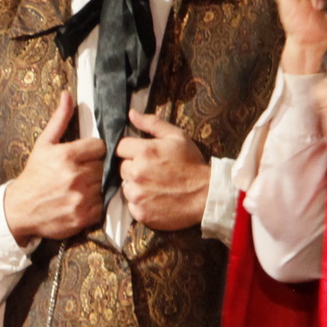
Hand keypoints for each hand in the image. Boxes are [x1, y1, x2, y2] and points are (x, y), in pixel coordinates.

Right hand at [2, 91, 106, 246]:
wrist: (20, 209)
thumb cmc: (34, 175)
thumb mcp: (44, 144)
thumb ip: (59, 119)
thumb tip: (68, 95)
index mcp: (66, 156)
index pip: (100, 147)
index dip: (93, 151)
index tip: (84, 156)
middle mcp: (75, 176)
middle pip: (103, 166)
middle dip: (94, 168)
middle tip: (80, 172)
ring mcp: (80, 198)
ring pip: (103, 185)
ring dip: (95, 186)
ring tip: (80, 187)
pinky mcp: (83, 217)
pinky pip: (101, 205)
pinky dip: (94, 204)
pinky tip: (80, 200)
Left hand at [116, 111, 210, 229]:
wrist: (206, 195)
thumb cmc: (192, 164)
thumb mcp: (176, 137)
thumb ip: (152, 123)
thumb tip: (131, 113)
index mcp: (144, 151)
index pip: (120, 147)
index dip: (132, 150)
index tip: (144, 156)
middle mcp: (136, 173)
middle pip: (122, 168)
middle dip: (134, 168)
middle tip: (152, 171)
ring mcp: (137, 195)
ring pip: (125, 187)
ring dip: (135, 186)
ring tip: (155, 186)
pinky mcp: (140, 213)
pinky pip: (131, 205)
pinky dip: (140, 203)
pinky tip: (155, 199)